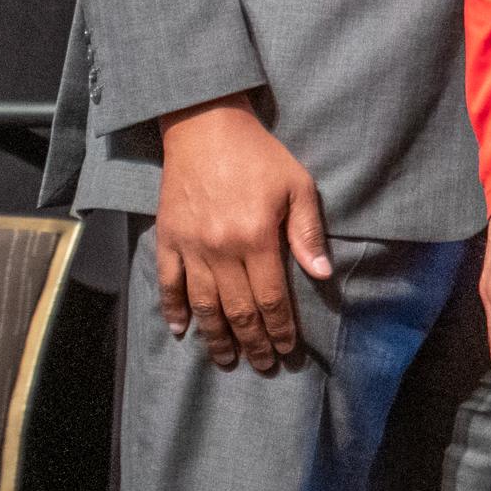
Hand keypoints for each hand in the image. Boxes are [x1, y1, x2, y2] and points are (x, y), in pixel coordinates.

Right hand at [152, 97, 329, 374]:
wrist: (205, 125)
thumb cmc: (259, 154)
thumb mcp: (297, 185)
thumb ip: (307, 232)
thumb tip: (322, 274)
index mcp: (257, 237)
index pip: (271, 299)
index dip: (280, 329)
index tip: (288, 351)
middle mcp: (221, 248)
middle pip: (237, 310)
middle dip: (252, 343)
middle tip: (262, 365)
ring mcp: (190, 246)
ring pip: (203, 304)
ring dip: (215, 337)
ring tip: (226, 359)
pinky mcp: (167, 237)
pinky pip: (168, 282)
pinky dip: (173, 309)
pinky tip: (181, 331)